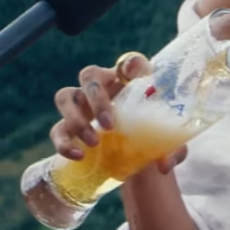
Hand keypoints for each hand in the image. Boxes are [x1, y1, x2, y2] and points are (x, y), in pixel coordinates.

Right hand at [49, 53, 186, 174]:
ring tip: (93, 142)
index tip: (131, 73)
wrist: (137, 155)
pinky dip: (63, 143)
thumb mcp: (166, 141)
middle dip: (96, 99)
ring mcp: (82, 104)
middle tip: (109, 126)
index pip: (131, 63)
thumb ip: (172, 151)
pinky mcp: (69, 126)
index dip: (131, 65)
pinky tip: (77, 155)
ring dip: (76, 119)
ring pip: (65, 96)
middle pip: (89, 75)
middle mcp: (104, 86)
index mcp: (130, 83)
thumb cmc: (153, 136)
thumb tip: (164, 165)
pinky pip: (57, 129)